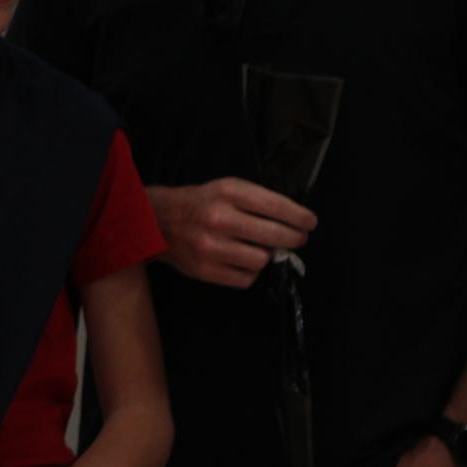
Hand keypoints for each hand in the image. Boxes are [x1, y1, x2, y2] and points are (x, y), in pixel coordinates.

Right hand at [147, 178, 315, 288]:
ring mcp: (211, 247)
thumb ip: (256, 201)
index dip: (299, 216)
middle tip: (296, 238)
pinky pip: (246, 278)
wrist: (157, 222)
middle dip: (293, 238)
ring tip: (260, 248)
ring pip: (262, 259)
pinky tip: (243, 261)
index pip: (275, 206)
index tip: (310, 222)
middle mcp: (219, 219)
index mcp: (227, 193)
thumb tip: (292, 221)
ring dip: (267, 256)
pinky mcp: (205, 269)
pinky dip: (250, 271)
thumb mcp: (225, 188)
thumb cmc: (198, 204)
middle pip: (274, 235)